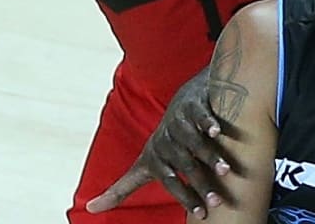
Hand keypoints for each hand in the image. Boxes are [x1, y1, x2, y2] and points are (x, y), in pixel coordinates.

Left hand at [85, 72, 231, 218]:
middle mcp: (166, 141)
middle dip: (201, 184)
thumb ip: (119, 190)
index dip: (185, 198)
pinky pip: (199, 115)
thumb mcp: (141, 167)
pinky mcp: (192, 106)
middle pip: (184, 165)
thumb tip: (88, 209)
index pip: (170, 182)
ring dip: (209, 156)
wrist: (184, 102)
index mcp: (155, 159)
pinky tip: (217, 132)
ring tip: (226, 171)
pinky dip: (207, 122)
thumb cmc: (164, 144)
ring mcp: (178, 122)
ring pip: (193, 142)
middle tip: (217, 201)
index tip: (202, 215)